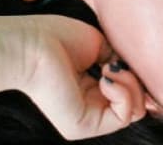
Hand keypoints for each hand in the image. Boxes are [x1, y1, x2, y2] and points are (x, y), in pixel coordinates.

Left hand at [16, 15, 146, 139]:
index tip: (124, 60)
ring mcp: (84, 115)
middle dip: (133, 79)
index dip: (133, 76)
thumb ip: (118, 63)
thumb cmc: (52, 37)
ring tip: (108, 68)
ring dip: (130, 84)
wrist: (30, 44)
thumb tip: (133, 75)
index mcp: (85, 83)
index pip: (122, 88)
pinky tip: (104, 77)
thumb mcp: (96, 44)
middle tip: (114, 63)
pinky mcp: (82, 125)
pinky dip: (123, 93)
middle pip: (131, 100)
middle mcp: (85, 102)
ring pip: (133, 110)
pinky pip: (122, 116)